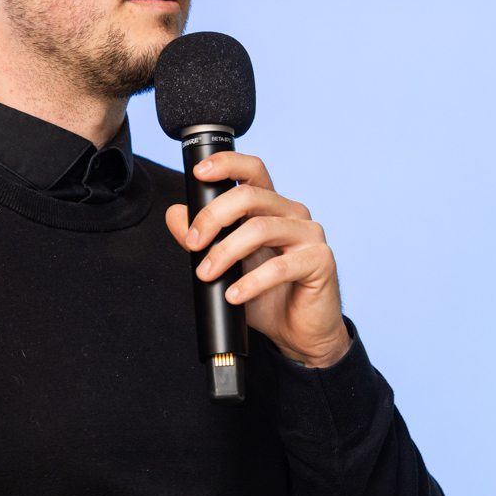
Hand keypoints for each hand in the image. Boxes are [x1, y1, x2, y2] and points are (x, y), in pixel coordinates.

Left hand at [165, 150, 351, 368]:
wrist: (298, 331)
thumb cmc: (267, 295)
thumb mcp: (226, 266)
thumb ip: (202, 239)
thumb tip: (175, 214)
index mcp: (272, 206)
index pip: (252, 170)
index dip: (227, 164)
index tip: (199, 173)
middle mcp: (292, 213)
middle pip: (249, 196)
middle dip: (213, 217)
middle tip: (193, 244)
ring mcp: (309, 234)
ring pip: (261, 228)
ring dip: (225, 252)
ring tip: (207, 274)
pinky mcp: (320, 260)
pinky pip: (280, 266)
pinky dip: (251, 282)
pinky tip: (234, 295)